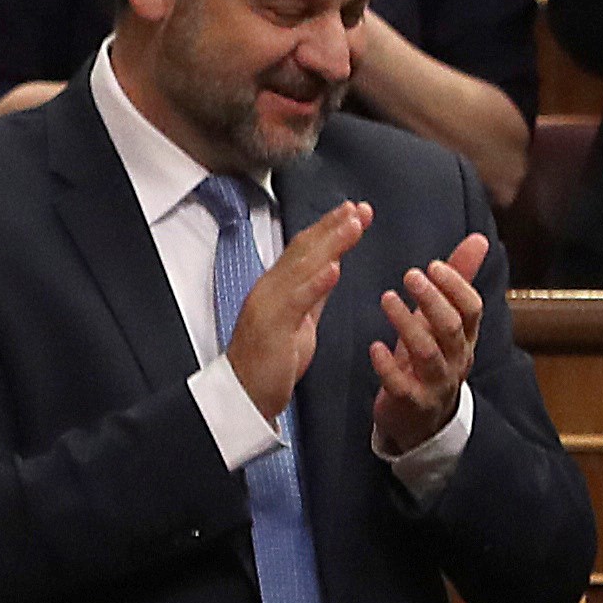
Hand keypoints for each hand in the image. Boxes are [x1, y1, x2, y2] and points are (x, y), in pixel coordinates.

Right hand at [214, 198, 367, 417]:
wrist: (243, 394)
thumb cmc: (271, 360)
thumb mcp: (300, 320)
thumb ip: (314, 294)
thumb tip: (332, 268)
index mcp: (277, 287)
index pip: (305, 249)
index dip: (329, 228)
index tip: (354, 211)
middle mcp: (270, 289)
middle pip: (304, 250)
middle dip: (333, 226)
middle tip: (359, 208)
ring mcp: (269, 306)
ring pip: (302, 267)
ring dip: (330, 244)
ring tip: (353, 224)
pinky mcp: (272, 327)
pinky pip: (296, 301)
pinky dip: (315, 283)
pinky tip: (334, 268)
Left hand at [361, 233, 490, 454]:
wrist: (422, 421)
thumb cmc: (431, 359)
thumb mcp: (445, 321)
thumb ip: (460, 280)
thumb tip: (479, 239)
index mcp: (465, 338)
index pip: (472, 309)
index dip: (455, 287)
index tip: (433, 265)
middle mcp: (455, 360)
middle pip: (451, 328)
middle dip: (433, 300)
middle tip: (410, 275)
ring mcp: (435, 383)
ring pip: (427, 353)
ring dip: (407, 324)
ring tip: (386, 299)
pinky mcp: (410, 402)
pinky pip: (401, 385)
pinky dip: (387, 366)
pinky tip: (375, 347)